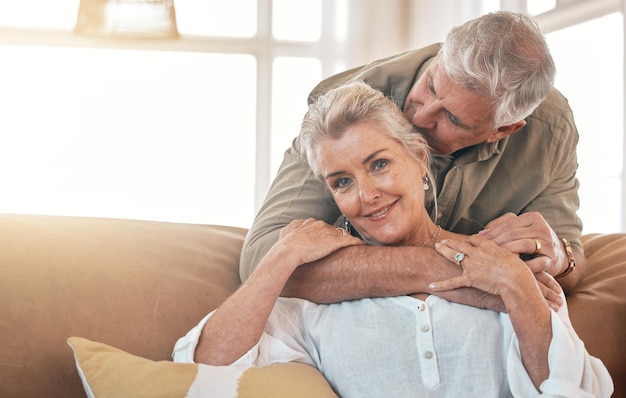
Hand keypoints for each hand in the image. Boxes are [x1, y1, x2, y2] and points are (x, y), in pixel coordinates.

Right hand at [277, 218, 363, 265]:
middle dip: (335, 236)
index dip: (324, 234)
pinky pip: (350, 241)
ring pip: (342, 234)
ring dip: (346, 239)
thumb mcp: (286, 234)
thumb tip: (289, 233)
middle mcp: (319, 224)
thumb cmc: (284, 246)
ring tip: (354, 245)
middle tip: (339, 245)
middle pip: (332, 229)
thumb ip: (291, 231)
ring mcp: (328, 232)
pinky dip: (356, 243)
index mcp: (308, 222)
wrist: (287, 251)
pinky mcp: (335, 241)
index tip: (325, 240)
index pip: (320, 226)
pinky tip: (362, 245)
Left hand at [429, 235, 562, 310]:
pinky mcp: (470, 278)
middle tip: (440, 241)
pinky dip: (441, 285)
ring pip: (453, 256)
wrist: (516, 280)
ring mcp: (472, 265)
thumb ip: (504, 253)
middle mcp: (477, 253)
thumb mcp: (513, 256)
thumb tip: (505, 253)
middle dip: (449, 243)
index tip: (464, 241)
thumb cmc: (519, 270)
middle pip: (460, 245)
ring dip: (444, 252)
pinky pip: (452, 281)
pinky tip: (431, 286)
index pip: (474, 239)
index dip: (468, 240)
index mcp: (488, 246)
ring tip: (436, 248)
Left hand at [478, 212, 565, 276]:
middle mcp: (542, 227)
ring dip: (506, 252)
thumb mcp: (519, 231)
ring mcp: (548, 243)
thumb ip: (501, 228)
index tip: (478, 240)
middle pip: (513, 233)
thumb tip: (480, 234)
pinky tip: (510, 269)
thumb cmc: (530, 242)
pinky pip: (536, 262)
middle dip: (496, 242)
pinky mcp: (552, 258)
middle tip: (481, 251)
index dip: (492, 232)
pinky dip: (523, 265)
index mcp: (533, 217)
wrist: (557, 256)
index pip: (508, 223)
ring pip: (523, 244)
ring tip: (492, 258)